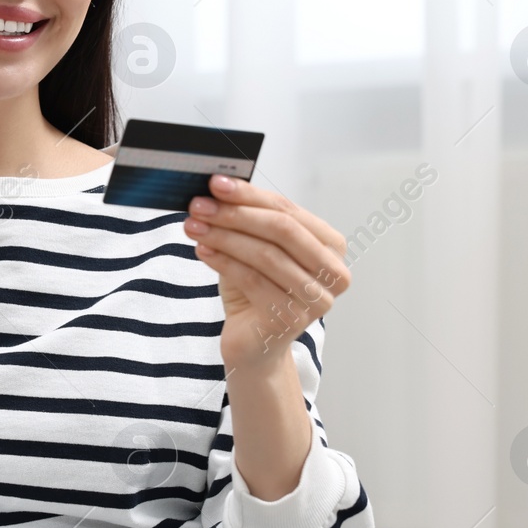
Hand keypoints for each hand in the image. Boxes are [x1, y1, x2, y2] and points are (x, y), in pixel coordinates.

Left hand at [183, 174, 349, 372]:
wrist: (253, 344)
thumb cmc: (255, 292)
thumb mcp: (254, 249)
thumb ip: (248, 220)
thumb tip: (219, 188)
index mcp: (331, 247)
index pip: (289, 210)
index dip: (251, 195)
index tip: (216, 183)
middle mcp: (333, 273)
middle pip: (282, 230)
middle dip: (236, 213)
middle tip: (200, 205)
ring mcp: (316, 299)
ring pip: (266, 255)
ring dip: (224, 236)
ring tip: (193, 226)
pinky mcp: (292, 320)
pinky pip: (253, 280)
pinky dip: (223, 262)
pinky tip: (202, 250)